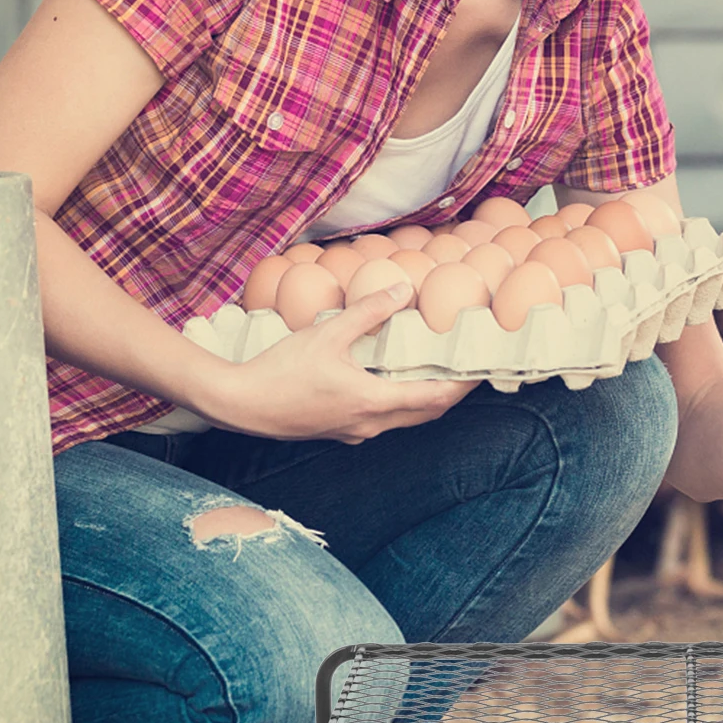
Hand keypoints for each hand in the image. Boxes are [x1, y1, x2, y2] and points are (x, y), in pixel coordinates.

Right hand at [189, 283, 474, 442]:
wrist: (241, 405)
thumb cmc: (280, 371)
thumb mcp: (327, 334)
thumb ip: (368, 312)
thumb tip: (402, 290)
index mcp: (372, 402)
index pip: (434, 399)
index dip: (462, 386)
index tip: (481, 371)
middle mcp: (369, 424)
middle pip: (425, 413)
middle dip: (449, 393)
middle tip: (467, 370)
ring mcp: (354, 432)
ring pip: (403, 419)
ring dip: (422, 399)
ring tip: (435, 372)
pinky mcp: (338, 432)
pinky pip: (380, 420)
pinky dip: (396, 403)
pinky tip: (389, 381)